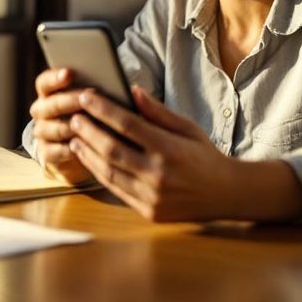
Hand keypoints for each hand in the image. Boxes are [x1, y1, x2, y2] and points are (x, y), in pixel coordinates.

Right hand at [29, 68, 92, 184]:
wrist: (84, 147)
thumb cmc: (92, 116)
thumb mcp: (94, 101)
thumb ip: (97, 91)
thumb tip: (122, 85)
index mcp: (49, 93)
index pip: (44, 82)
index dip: (55, 78)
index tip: (69, 73)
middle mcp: (42, 111)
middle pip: (50, 104)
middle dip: (69, 101)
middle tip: (87, 97)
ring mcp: (42, 132)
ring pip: (51, 128)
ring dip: (70, 126)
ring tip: (88, 125)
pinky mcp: (46, 153)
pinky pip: (53, 151)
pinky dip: (67, 149)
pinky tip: (83, 146)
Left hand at [68, 85, 239, 221]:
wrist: (226, 194)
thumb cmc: (205, 156)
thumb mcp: (188, 128)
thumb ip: (158, 111)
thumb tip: (133, 90)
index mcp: (170, 149)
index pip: (127, 125)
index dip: (103, 109)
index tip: (87, 97)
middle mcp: (159, 174)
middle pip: (112, 148)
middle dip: (89, 131)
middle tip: (74, 117)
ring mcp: (152, 196)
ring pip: (110, 172)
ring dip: (88, 154)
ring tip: (75, 138)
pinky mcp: (149, 211)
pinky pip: (117, 190)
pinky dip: (100, 173)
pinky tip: (91, 160)